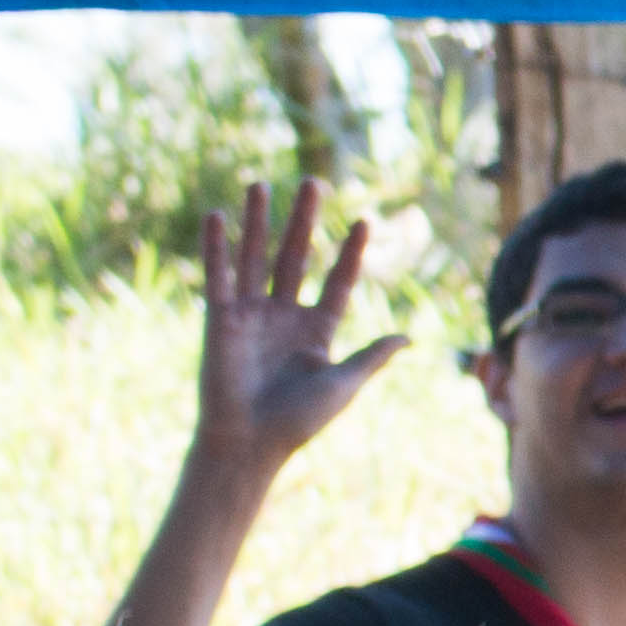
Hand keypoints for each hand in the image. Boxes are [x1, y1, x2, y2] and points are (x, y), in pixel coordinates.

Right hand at [196, 183, 401, 471]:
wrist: (249, 444)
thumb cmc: (299, 422)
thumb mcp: (343, 384)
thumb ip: (371, 357)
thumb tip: (408, 337)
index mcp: (317, 331)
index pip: (338, 282)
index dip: (350, 254)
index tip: (363, 221)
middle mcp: (283, 315)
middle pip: (296, 257)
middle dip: (304, 220)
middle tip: (314, 181)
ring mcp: (251, 314)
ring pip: (256, 257)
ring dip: (258, 221)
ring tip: (260, 183)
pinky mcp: (220, 318)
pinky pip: (219, 275)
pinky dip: (217, 246)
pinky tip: (218, 215)